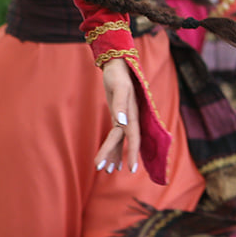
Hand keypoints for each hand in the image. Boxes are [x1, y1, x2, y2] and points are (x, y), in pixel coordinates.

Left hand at [91, 58, 137, 175]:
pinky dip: (112, 148)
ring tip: (106, 170)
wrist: (118, 66)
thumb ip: (121, 104)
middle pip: (121, 141)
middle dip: (112, 155)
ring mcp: (124, 119)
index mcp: (133, 114)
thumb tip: (121, 122)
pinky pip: (116, 136)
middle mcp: (130, 119)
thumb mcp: (119, 87)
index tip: (131, 169)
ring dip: (113, 155)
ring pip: (118, 141)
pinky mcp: (118, 118)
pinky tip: (110, 160)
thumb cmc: (118, 75)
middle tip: (102, 170)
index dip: (133, 153)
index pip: (133, 137)